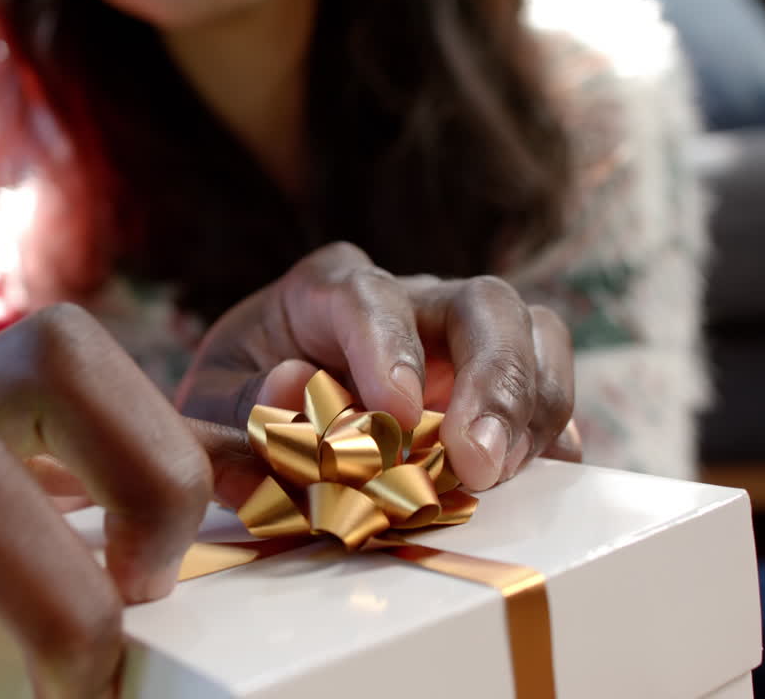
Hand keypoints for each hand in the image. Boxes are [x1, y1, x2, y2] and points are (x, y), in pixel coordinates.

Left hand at [177, 243, 579, 496]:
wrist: (272, 408)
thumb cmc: (243, 399)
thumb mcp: (215, 405)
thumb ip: (245, 402)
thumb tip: (297, 388)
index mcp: (327, 288)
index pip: (369, 296)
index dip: (387, 348)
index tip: (392, 414)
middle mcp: (409, 297)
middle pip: (481, 303)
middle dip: (490, 380)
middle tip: (474, 463)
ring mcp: (462, 336)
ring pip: (532, 332)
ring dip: (529, 407)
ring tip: (497, 475)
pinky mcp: (498, 380)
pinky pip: (550, 389)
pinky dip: (550, 433)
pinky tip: (532, 476)